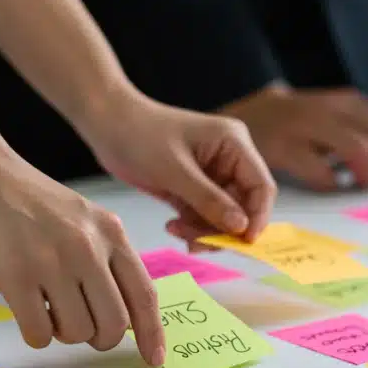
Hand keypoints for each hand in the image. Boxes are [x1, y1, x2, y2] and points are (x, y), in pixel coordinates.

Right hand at [0, 151, 165, 363]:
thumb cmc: (30, 202)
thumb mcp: (84, 219)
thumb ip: (108, 259)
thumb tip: (126, 316)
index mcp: (111, 232)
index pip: (144, 294)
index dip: (152, 333)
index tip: (155, 359)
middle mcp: (88, 247)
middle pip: (114, 324)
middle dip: (100, 339)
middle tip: (81, 328)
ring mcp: (51, 261)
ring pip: (77, 333)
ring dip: (63, 334)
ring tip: (47, 307)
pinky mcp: (15, 275)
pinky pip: (39, 333)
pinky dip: (35, 334)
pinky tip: (26, 311)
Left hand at [81, 97, 275, 245]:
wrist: (106, 125)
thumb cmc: (140, 136)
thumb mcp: (175, 171)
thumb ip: (209, 201)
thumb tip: (242, 228)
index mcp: (234, 144)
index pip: (261, 186)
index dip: (258, 217)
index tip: (244, 243)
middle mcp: (229, 160)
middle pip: (243, 206)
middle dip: (224, 228)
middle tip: (197, 242)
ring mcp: (211, 175)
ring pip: (223, 217)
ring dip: (205, 231)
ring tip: (177, 231)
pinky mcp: (193, 188)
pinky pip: (204, 216)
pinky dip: (192, 227)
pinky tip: (172, 227)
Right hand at [220, 84, 367, 193]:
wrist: (237, 118)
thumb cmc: (290, 127)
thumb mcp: (327, 120)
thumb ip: (357, 135)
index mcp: (346, 103)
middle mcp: (330, 108)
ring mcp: (306, 124)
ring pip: (359, 148)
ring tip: (362, 188)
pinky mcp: (283, 144)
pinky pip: (320, 169)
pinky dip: (332, 184)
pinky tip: (329, 187)